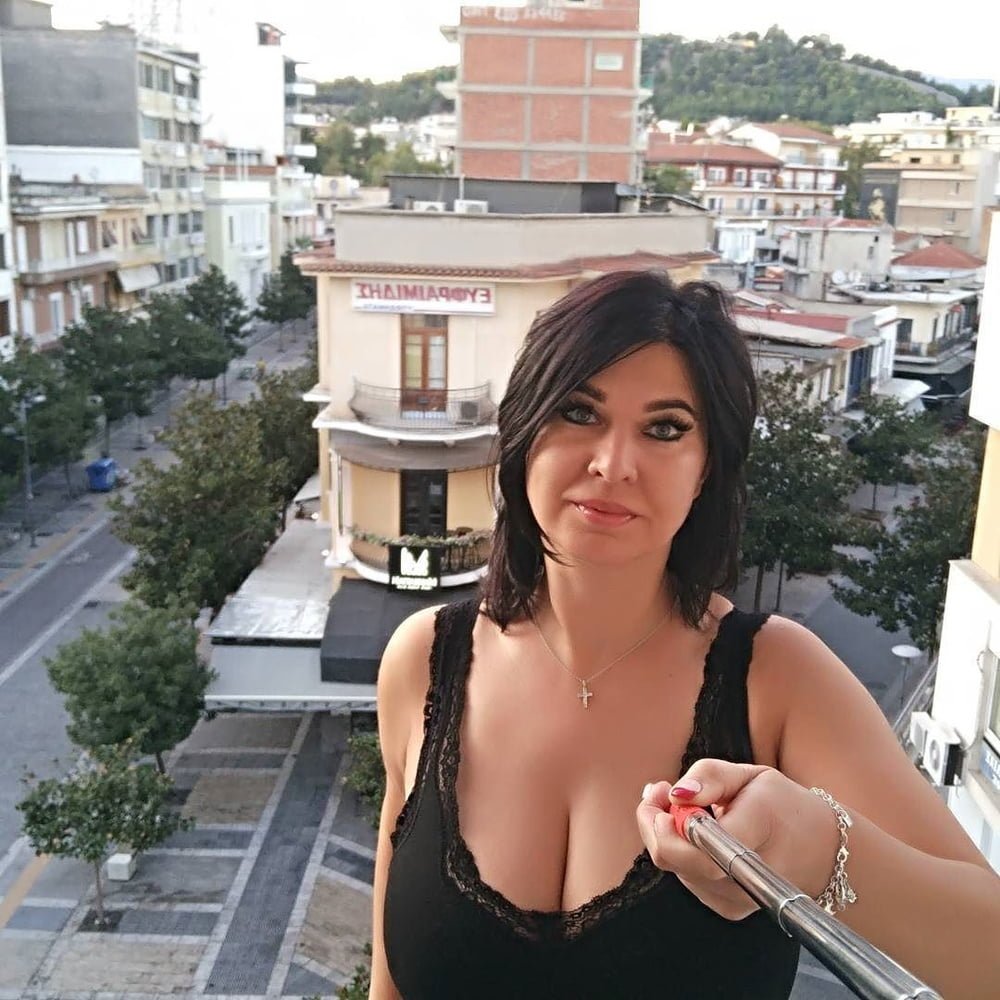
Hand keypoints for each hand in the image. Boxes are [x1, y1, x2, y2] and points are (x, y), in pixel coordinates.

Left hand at [636, 759, 839, 920]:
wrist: (822, 852)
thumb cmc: (784, 806)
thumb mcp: (752, 775)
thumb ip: (711, 776)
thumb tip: (675, 793)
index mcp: (757, 830)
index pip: (697, 843)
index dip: (664, 822)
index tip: (663, 792)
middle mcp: (746, 875)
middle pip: (675, 860)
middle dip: (655, 823)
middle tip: (661, 792)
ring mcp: (737, 898)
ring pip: (676, 867)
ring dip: (668, 835)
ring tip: (688, 808)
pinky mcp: (729, 908)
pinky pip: (686, 877)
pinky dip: (682, 852)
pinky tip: (698, 833)